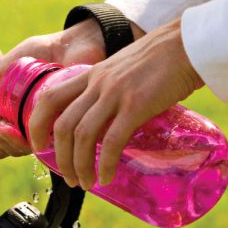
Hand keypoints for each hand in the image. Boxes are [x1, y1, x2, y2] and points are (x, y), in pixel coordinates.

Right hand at [0, 19, 108, 157]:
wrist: (72, 44)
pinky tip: (4, 127)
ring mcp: (42, 131)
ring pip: (11, 150)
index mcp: (9, 117)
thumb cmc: (40, 54)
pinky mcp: (57, 130)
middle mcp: (25, 128)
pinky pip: (31, 145)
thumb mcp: (4, 69)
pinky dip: (13, 139)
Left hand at [27, 18, 203, 187]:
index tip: (39, 145)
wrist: (189, 43)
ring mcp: (116, 94)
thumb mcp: (128, 70)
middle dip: (60, 157)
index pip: (50, 97)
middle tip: (68, 177)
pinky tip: (105, 177)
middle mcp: (98, 84)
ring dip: (79, 165)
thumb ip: (116, 90)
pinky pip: (111, 141)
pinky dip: (104, 163)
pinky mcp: (136, 105)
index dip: (37, 123)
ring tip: (86, 183)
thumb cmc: (166, 58)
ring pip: (82, 135)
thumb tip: (118, 118)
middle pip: (63, 124)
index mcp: (93, 74)